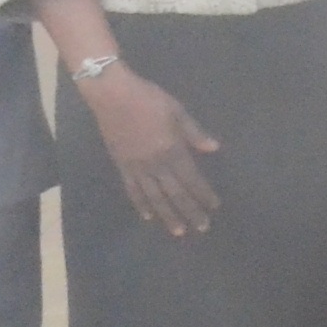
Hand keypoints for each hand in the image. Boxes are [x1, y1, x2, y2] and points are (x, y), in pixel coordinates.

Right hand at [81, 60, 225, 238]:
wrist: (112, 95)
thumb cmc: (148, 99)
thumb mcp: (177, 111)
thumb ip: (194, 133)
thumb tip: (214, 149)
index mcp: (172, 149)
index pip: (192, 178)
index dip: (203, 193)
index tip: (214, 207)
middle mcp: (156, 163)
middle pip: (176, 193)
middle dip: (190, 211)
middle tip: (202, 228)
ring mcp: (137, 167)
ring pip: (155, 197)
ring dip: (168, 215)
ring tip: (178, 231)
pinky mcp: (122, 166)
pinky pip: (133, 190)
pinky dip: (141, 205)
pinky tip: (148, 217)